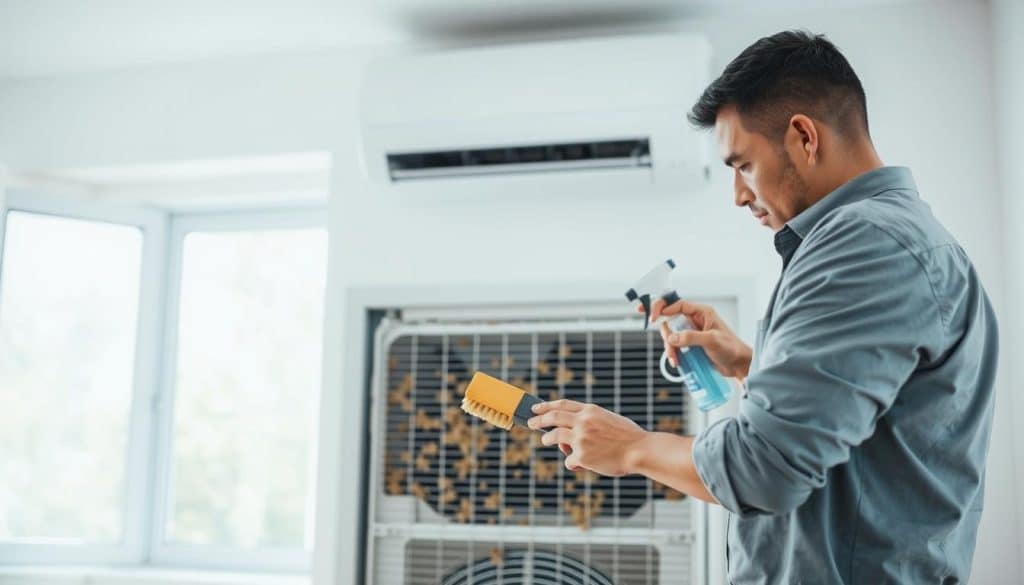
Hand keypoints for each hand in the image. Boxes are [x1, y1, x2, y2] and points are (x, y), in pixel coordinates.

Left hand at [527, 399, 647, 475]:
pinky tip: (580, 465)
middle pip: (552, 417)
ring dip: (548, 439)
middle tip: (530, 423)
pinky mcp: (581, 456)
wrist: (640, 450)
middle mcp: (583, 422)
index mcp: (590, 410)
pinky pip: (569, 460)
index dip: (546, 406)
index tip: (536, 408)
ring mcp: (580, 438)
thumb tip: (572, 431)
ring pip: (554, 437)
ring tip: (547, 441)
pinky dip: (573, 463)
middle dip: (538, 420)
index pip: (562, 405)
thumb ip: (590, 421)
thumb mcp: (609, 419)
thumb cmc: (628, 437)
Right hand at [640, 298, 752, 379]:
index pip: (677, 304)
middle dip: (665, 332)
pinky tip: (677, 362)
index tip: (653, 316)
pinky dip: (673, 353)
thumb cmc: (732, 349)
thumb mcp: (712, 340)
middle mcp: (695, 320)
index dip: (663, 307)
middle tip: (666, 342)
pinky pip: (675, 346)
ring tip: (675, 358)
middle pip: (670, 319)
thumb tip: (672, 337)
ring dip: (669, 347)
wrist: (738, 365)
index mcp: (702, 313)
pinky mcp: (690, 345)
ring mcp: (691, 333)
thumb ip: (691, 337)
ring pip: (671, 335)